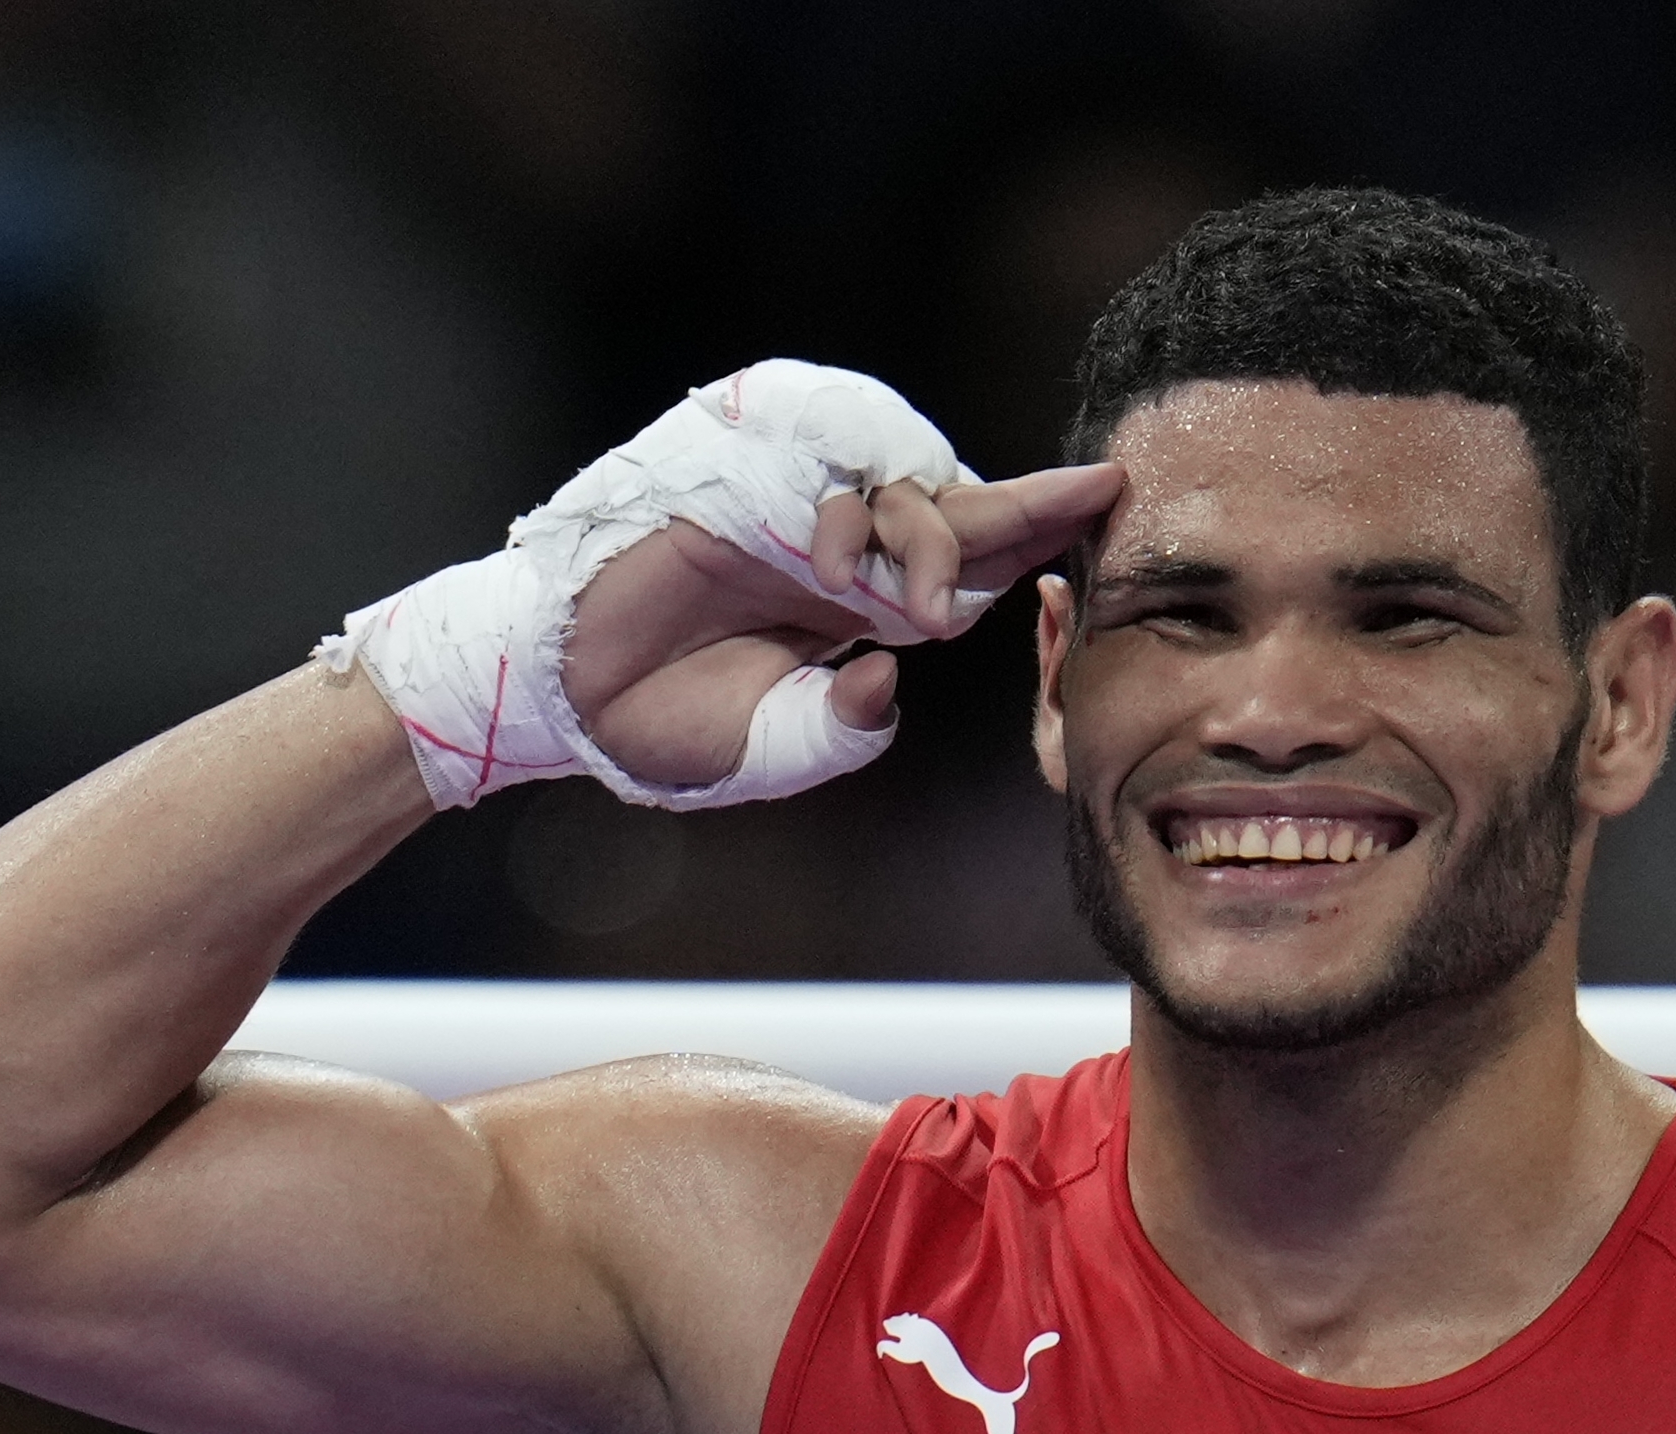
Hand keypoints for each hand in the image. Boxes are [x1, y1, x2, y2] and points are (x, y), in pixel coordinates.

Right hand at [562, 464, 1122, 787]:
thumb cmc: (662, 723)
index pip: (970, 548)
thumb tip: (890, 679)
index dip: (1038, 523)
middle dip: (1002, 527)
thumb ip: (845, 728)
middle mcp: (834, 537)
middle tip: (980, 572)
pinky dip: (844, 502)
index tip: (1113, 492)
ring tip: (897, 603)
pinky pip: (822, 445)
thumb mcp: (779, 747)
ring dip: (919, 532)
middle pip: (956, 503)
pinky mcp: (734, 460)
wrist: (562, 696)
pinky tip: (829, 562)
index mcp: (857, 596)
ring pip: (903, 474)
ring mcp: (787, 494)